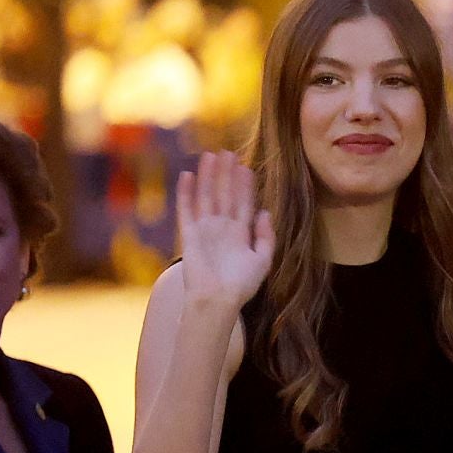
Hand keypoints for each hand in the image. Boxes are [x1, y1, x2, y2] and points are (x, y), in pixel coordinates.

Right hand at [177, 149, 274, 309]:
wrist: (217, 300)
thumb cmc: (241, 285)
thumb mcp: (263, 260)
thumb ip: (266, 236)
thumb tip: (265, 211)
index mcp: (240, 234)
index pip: (243, 203)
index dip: (244, 185)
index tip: (246, 167)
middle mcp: (222, 228)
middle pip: (224, 195)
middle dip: (226, 174)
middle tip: (228, 152)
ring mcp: (205, 230)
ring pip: (206, 196)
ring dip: (208, 176)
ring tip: (210, 156)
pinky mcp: (189, 235)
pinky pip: (187, 209)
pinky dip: (186, 192)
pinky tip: (188, 175)